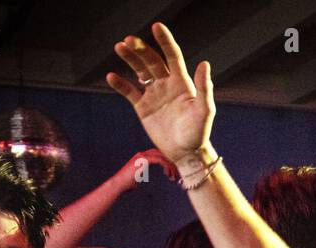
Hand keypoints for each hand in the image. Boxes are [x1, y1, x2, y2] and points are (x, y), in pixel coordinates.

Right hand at [107, 23, 214, 167]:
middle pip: (152, 61)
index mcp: (182, 82)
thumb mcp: (204, 110)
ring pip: (140, 72)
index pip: (172, 56)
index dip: (165, 41)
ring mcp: (154, 95)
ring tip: (119, 47)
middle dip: (141, 49)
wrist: (186, 153)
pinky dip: (120, 84)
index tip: (157, 26)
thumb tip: (204, 64)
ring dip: (130, 59)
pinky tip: (111, 76)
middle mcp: (167, 85)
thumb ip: (204, 88)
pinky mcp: (143, 108)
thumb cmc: (198, 132)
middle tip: (129, 40)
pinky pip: (130, 92)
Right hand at [115, 148, 176, 191]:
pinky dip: (166, 166)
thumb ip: (139, 176)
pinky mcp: (143, 160)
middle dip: (170, 163)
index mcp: (140, 158)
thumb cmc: (125, 184)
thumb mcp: (135, 179)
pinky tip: (169, 174)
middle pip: (161, 154)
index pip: (157, 155)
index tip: (172, 172)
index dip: (166, 162)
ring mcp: (142, 156)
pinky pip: (159, 160)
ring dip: (170, 166)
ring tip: (174, 176)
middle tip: (177, 173)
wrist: (118, 184)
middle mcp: (141, 155)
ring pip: (162, 156)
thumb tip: (138, 182)